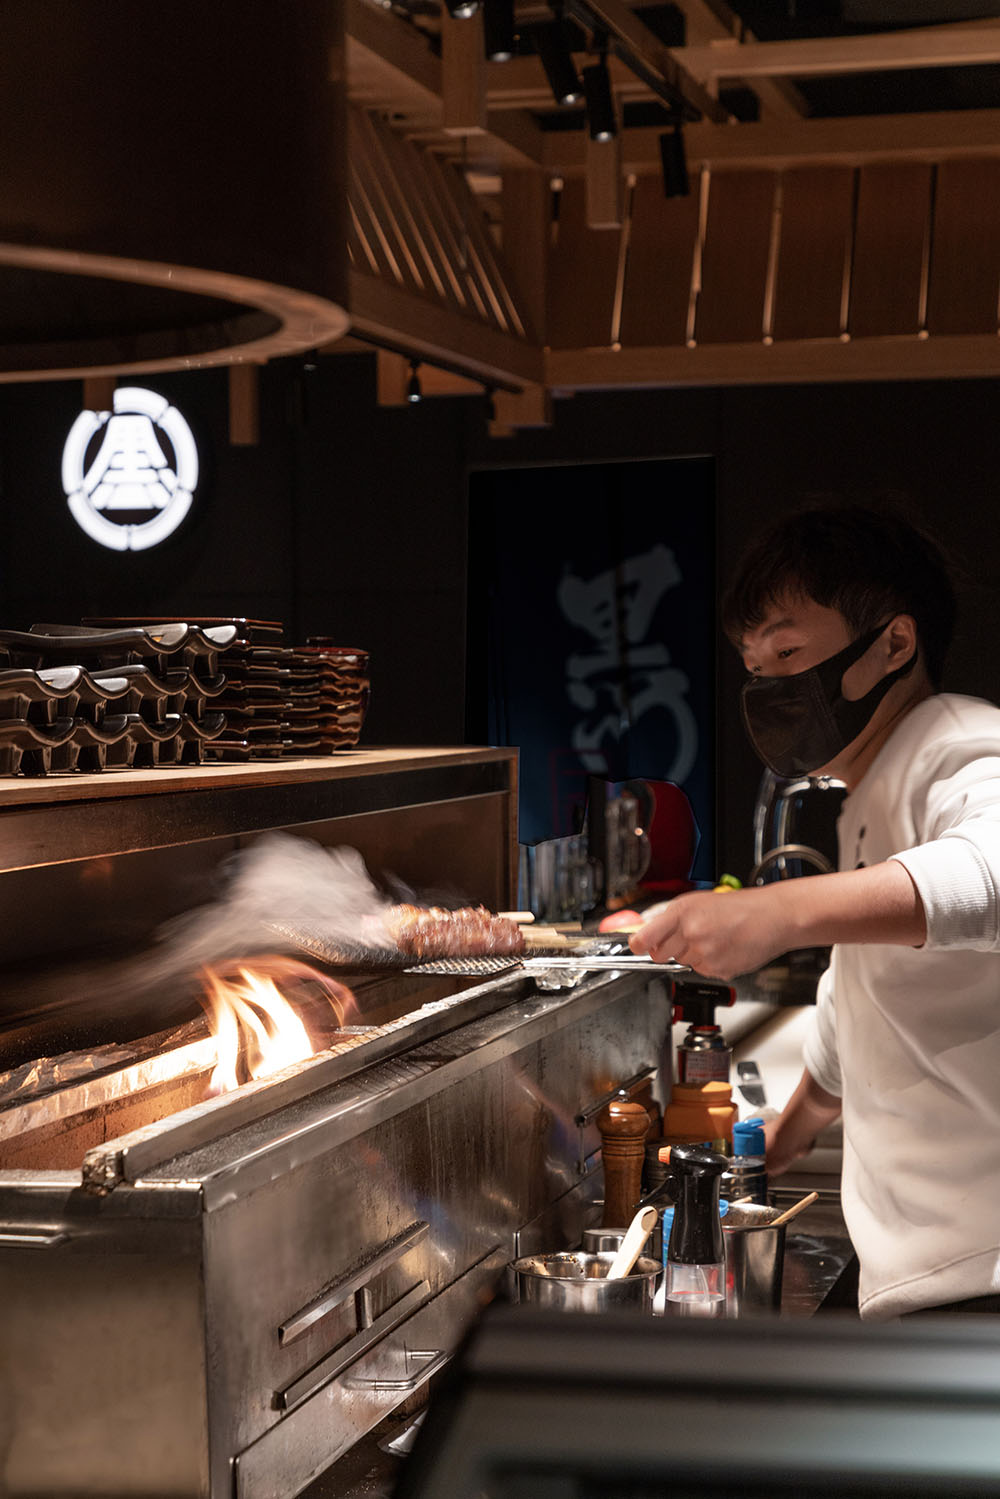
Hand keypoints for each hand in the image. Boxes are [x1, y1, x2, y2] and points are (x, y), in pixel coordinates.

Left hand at [628, 886, 791, 979]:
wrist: (773, 917)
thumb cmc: (740, 907)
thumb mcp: (699, 901)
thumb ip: (671, 917)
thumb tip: (646, 929)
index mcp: (682, 912)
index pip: (645, 938)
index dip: (638, 945)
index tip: (637, 946)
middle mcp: (690, 932)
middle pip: (659, 955)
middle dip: (667, 949)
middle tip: (687, 938)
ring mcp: (704, 953)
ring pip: (682, 963)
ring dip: (692, 955)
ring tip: (714, 939)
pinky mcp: (717, 969)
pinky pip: (701, 971)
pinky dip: (710, 963)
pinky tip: (724, 948)